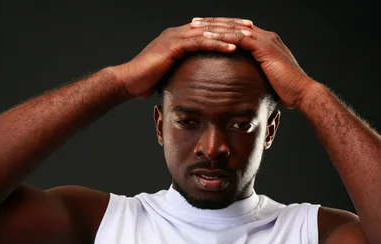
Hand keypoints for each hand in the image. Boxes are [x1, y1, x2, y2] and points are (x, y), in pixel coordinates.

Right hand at [110, 18, 252, 98]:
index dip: (226, 28)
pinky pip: (200, 42)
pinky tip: (232, 48)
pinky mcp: (173, 46)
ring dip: (229, 33)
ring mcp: (175, 37)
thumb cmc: (146, 81)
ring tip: (248, 36)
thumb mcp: (170, 73)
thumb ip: (183, 70)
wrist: (128, 81)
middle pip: (211, 24)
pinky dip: (217, 44)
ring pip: (209, 31)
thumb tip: (195, 81)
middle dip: (232, 25)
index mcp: (179, 36)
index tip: (244, 31)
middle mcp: (178, 32)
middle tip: (252, 27)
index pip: (207, 28)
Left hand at [190, 17, 316, 108]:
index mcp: (266, 42)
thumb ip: (256, 76)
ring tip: (196, 26)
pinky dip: (222, 37)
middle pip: (234, 23)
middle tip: (195, 21)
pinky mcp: (263, 48)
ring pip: (234, 27)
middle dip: (214, 22)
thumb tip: (246, 86)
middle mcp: (265, 36)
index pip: (240, 29)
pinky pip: (238, 38)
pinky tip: (207, 37)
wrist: (302, 92)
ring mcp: (265, 40)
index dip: (222, 28)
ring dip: (214, 26)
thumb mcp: (267, 80)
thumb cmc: (287, 91)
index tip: (205, 28)